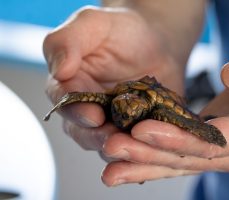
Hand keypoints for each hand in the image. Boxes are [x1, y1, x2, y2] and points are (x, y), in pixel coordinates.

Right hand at [43, 6, 183, 146]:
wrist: (156, 41)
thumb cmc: (121, 30)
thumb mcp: (92, 23)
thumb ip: (68, 41)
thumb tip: (60, 70)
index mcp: (70, 84)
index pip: (64, 102)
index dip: (76, 112)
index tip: (93, 116)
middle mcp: (88, 107)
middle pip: (84, 132)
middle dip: (97, 138)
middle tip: (113, 140)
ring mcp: (113, 121)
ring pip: (110, 143)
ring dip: (122, 148)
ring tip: (136, 147)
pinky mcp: (137, 128)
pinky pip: (138, 143)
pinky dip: (145, 147)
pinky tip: (155, 145)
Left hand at [100, 36, 228, 185]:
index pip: (216, 142)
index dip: (178, 138)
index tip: (143, 129)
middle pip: (189, 157)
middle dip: (149, 154)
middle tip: (112, 148)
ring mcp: (222, 151)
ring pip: (178, 162)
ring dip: (143, 163)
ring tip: (110, 167)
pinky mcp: (208, 145)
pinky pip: (177, 153)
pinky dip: (150, 157)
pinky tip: (125, 159)